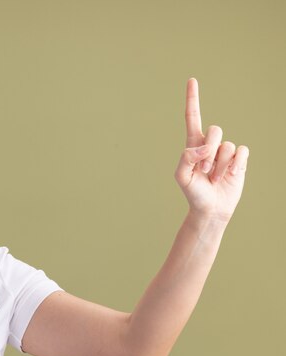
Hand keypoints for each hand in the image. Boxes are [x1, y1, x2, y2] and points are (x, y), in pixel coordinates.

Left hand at [174, 78, 248, 221]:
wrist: (210, 208)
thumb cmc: (193, 192)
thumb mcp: (181, 176)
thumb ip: (186, 157)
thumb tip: (204, 147)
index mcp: (193, 145)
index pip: (193, 118)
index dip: (193, 99)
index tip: (192, 80)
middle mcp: (210, 144)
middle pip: (215, 130)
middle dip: (209, 151)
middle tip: (204, 170)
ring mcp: (225, 151)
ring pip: (227, 146)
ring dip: (220, 165)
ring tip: (214, 178)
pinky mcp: (239, 160)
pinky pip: (241, 152)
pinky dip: (234, 165)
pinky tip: (229, 176)